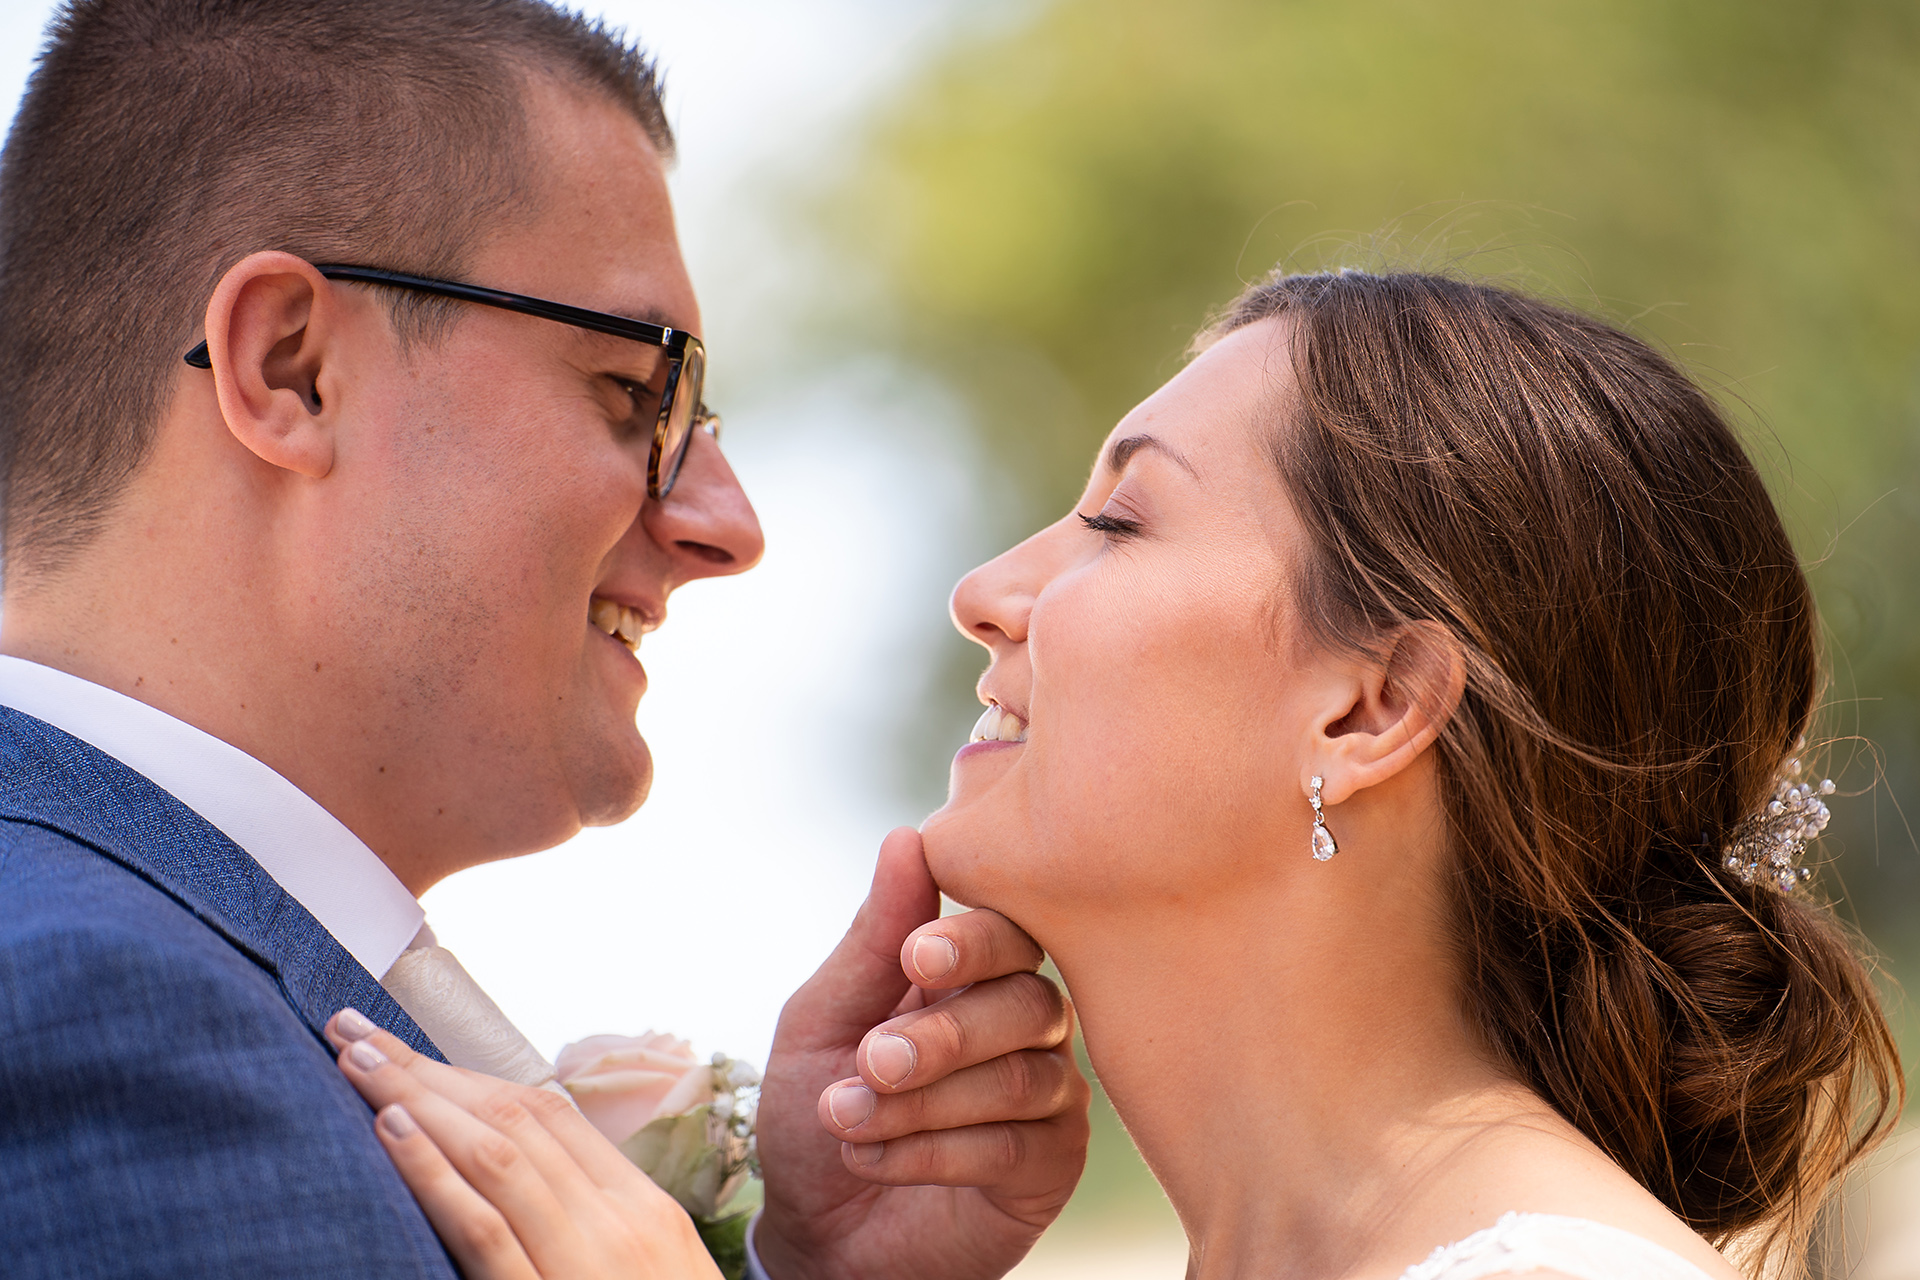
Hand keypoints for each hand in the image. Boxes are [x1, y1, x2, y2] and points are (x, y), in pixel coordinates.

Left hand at [324, 1010, 721, 1279]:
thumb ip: (598, 1231)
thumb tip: (528, 1186)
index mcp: (646, 1211)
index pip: (552, 1116)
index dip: (474, 1074)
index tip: (413, 1048)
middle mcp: (621, 1222)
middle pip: (516, 1118)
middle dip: (432, 1068)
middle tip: (356, 1028)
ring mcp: (588, 1265)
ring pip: (497, 1154)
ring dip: (418, 1097)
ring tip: (356, 1059)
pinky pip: (486, 1229)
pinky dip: (435, 1173)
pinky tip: (390, 1133)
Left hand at [753, 827, 1090, 1279]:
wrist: (816, 1233)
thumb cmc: (817, 1109)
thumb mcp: (823, 1017)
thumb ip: (873, 937)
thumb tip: (909, 837)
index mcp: (973, 974)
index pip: (1007, 928)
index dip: (973, 940)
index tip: (919, 956)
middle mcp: (1023, 1023)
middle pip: (1027, 1000)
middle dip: (942, 1033)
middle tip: (872, 1059)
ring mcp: (1047, 1093)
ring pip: (1020, 1076)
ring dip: (922, 1101)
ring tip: (846, 1119)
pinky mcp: (1051, 1164)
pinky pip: (1017, 1145)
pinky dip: (935, 1152)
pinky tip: (877, 1158)